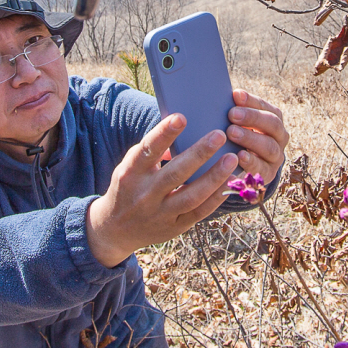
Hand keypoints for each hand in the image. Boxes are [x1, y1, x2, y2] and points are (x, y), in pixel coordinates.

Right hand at [86, 113, 236, 266]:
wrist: (115, 229)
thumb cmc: (129, 187)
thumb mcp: (130, 168)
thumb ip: (152, 152)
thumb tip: (182, 133)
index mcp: (131, 173)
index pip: (148, 150)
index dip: (164, 133)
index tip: (181, 117)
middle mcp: (145, 194)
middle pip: (175, 173)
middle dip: (199, 153)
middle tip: (219, 135)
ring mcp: (160, 214)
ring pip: (192, 195)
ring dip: (214, 177)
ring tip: (233, 158)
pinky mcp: (174, 228)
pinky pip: (199, 212)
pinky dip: (216, 197)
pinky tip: (231, 181)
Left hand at [226, 90, 288, 186]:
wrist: (243, 170)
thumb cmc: (236, 139)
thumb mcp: (237, 125)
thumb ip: (233, 111)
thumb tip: (221, 94)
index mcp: (274, 120)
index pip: (267, 107)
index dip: (252, 101)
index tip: (235, 95)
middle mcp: (279, 138)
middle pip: (272, 124)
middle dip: (252, 117)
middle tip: (231, 114)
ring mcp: (276, 158)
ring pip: (269, 146)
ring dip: (250, 138)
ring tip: (231, 132)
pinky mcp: (269, 175)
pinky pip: (263, 169)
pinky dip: (252, 162)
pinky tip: (239, 156)